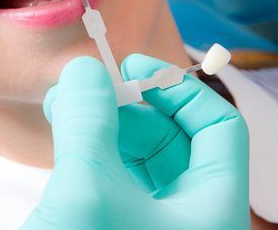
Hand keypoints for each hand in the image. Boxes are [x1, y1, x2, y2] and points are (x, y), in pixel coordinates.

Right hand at [21, 54, 249, 229]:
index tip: (133, 69)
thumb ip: (88, 122)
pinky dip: (92, 151)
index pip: (219, 129)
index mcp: (211, 216)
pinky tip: (64, 139)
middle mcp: (189, 224)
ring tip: (63, 107)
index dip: (179, 90)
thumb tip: (84, 68)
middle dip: (127, 105)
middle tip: (84, 88)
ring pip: (140, 159)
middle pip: (174, 139)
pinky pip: (116, 180)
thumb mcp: (87, 193)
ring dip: (104, 124)